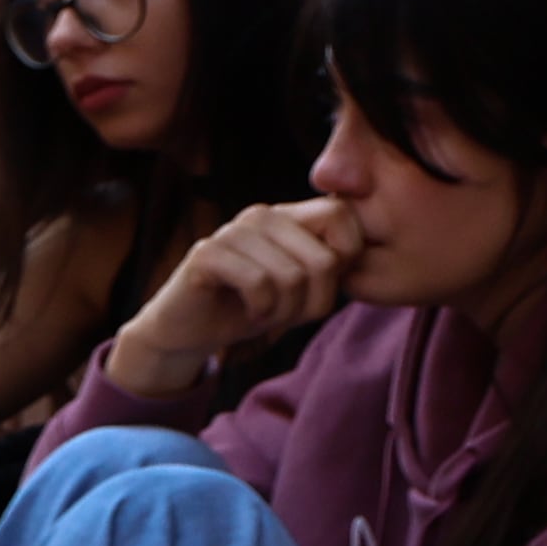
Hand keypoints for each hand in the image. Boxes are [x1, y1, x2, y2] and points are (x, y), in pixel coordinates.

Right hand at [110, 198, 361, 392]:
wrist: (188, 330)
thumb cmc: (249, 307)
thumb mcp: (301, 290)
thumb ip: (329, 268)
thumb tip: (358, 256)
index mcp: (287, 216)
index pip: (342, 215)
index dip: (347, 257)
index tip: (322, 286)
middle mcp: (261, 215)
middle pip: (322, 258)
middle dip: (313, 300)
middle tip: (289, 312)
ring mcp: (233, 232)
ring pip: (292, 276)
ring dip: (284, 311)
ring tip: (266, 312)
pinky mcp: (207, 254)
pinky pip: (258, 283)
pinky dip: (260, 310)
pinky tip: (248, 312)